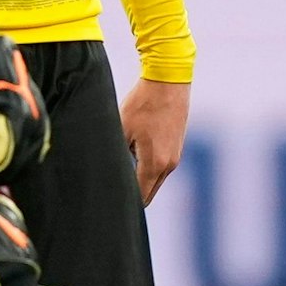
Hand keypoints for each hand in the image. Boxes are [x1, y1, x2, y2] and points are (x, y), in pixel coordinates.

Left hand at [121, 77, 189, 203]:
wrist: (168, 84)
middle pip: (149, 191)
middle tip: (112, 186)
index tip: (111, 199)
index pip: (141, 196)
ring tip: (121, 164)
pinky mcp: (176, 148)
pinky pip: (160, 166)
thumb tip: (109, 168)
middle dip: (132, 191)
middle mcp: (169, 166)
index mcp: (154, 164)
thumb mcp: (122, 128)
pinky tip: (133, 151)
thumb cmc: (142, 105)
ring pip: (155, 179)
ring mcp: (175, 157)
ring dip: (140, 176)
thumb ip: (117, 153)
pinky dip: (148, 166)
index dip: (126, 200)